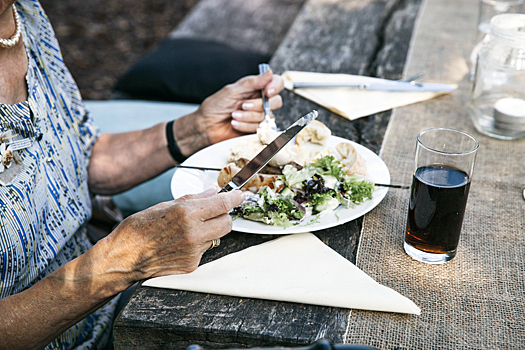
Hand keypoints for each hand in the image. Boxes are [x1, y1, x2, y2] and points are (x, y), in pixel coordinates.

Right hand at [108, 188, 244, 280]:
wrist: (123, 259)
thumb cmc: (138, 230)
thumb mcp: (163, 206)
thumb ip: (192, 200)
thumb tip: (211, 193)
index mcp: (185, 213)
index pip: (221, 204)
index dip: (234, 198)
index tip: (240, 195)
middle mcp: (193, 233)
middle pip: (227, 222)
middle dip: (224, 215)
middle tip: (214, 212)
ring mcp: (194, 251)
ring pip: (217, 237)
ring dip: (210, 231)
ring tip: (188, 229)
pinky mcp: (192, 265)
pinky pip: (204, 250)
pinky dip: (198, 244)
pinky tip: (180, 243)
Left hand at [173, 69, 283, 156]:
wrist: (206, 126)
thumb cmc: (216, 106)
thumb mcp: (232, 90)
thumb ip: (252, 82)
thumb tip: (269, 72)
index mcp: (256, 88)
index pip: (277, 83)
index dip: (275, 87)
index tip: (267, 91)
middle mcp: (260, 102)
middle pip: (275, 102)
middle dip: (258, 105)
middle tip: (243, 105)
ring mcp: (259, 116)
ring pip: (266, 116)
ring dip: (248, 116)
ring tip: (233, 115)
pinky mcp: (257, 130)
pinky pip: (260, 128)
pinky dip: (246, 126)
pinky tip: (234, 124)